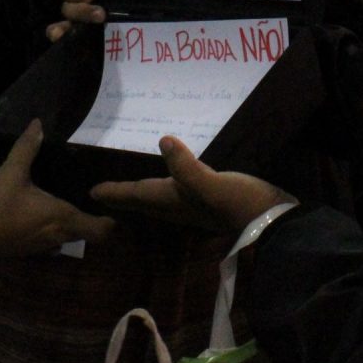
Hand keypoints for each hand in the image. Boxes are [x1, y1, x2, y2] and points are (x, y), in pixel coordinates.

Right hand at [0, 120, 113, 256]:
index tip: (109, 205)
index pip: (101, 230)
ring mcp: (42, 247)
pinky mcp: (27, 250)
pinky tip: (40, 212)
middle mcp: (59, 236)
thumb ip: (27, 149)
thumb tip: (38, 124)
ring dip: (69, 223)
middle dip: (89, 218)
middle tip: (88, 195)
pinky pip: (49, 240)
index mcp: (63, 218)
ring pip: (66, 237)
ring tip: (66, 200)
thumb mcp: (12, 173)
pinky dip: (51, 228)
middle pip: (85, 233)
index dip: (109, 221)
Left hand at [91, 136, 296, 233]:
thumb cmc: (238, 203)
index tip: (91, 192)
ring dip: (141, 194)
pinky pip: (177, 192)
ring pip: (158, 200)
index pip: (136, 195)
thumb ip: (186, 167)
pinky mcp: (209, 200)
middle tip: (103, 192)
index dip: (114, 192)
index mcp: (172, 201)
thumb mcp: (211, 184)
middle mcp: (177, 206)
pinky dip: (166, 185)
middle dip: (123, 196)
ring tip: (129, 186)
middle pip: (143, 201)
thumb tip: (163, 141)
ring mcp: (194, 205)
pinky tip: (172, 178)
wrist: (272, 221)